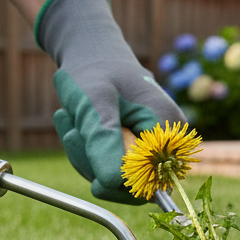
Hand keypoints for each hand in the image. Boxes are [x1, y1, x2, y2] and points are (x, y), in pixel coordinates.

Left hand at [36, 0, 184, 203]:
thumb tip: (112, 183)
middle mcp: (167, 143)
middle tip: (72, 129)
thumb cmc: (94, 71)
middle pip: (131, 184)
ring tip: (71, 119)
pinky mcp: (136, 153)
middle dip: (93, 163)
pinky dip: (86, 155)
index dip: (112, 177)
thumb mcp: (94, 101)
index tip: (83, 142)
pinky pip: (108, 172)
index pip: (147, 180)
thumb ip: (103, 139)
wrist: (93, 54)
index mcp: (168, 128)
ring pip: (114, 181)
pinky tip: (75, 125)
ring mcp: (152, 150)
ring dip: (84, 157)